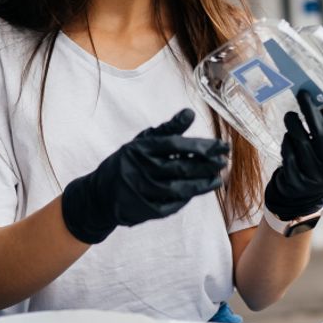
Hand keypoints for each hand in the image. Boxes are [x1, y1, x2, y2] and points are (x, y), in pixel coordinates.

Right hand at [61, 109, 228, 243]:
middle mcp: (140, 170)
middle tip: (224, 161)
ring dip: (201, 184)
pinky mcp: (143, 210)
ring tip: (218, 178)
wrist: (98, 195)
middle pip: (180, 167)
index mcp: (141, 149)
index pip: (176, 145)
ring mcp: (141, 192)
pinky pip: (170, 205)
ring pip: (178, 189)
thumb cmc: (127, 162)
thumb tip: (190, 113)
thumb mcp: (142, 141)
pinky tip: (199, 191)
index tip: (221, 146)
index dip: (200, 146)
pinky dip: (186, 198)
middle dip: (206, 165)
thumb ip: (167, 129)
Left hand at [264, 90, 322, 220]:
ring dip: (293, 124)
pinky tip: (288, 138)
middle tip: (303, 95)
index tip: (321, 97)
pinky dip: (287, 142)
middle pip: (320, 133)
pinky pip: (288, 154)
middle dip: (310, 110)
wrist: (302, 195)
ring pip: (300, 142)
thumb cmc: (317, 163)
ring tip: (290, 116)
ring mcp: (313, 176)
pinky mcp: (295, 180)